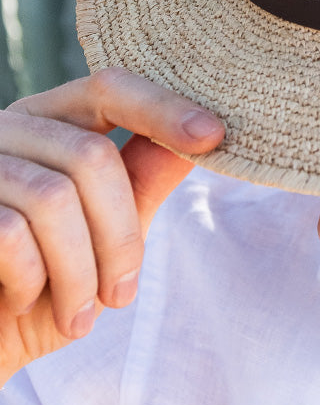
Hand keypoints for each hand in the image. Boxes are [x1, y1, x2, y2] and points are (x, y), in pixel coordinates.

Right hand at [0, 68, 224, 384]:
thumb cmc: (43, 287)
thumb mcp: (106, 232)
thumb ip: (144, 180)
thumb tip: (210, 133)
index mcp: (50, 123)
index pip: (109, 89)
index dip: (162, 109)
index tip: (214, 135)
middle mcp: (8, 130)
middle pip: (92, 155)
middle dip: (120, 235)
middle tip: (122, 294)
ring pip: (54, 198)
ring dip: (81, 270)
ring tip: (80, 315)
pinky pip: (10, 233)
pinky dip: (34, 280)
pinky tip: (29, 303)